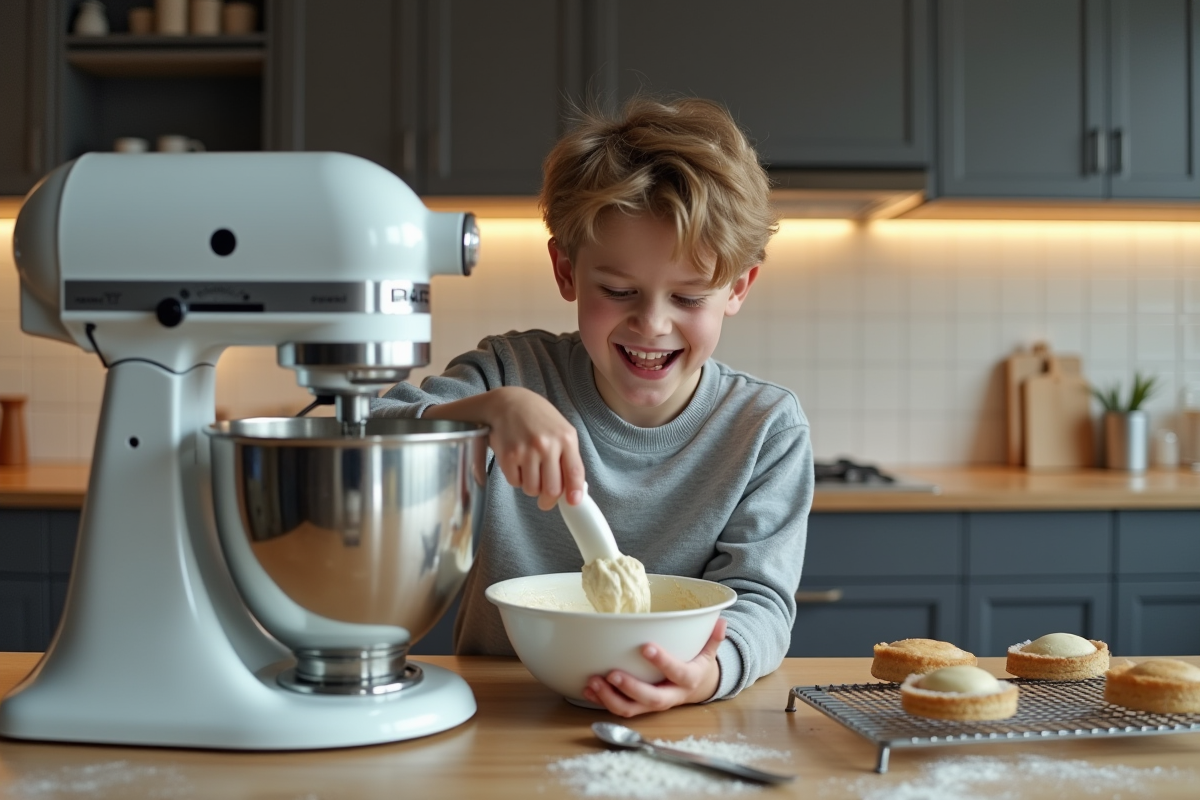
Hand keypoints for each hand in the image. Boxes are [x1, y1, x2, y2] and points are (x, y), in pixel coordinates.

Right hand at [426, 387, 585, 509]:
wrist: (509, 403)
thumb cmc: (539, 419)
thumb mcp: (562, 431)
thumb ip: (570, 457)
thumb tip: (574, 490)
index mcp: (566, 439)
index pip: (574, 473)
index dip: (574, 493)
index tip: (573, 502)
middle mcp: (547, 445)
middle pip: (552, 489)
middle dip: (548, 500)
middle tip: (546, 500)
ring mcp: (526, 451)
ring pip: (532, 489)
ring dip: (531, 487)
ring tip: (530, 472)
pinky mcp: (508, 456)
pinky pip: (515, 482)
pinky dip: (516, 479)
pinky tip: (517, 464)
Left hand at [582, 618, 725, 716]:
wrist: (696, 690)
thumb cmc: (696, 665)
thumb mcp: (708, 652)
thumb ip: (713, 638)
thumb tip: (722, 620)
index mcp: (688, 679)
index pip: (678, 672)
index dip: (663, 662)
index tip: (647, 647)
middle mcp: (670, 695)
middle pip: (652, 699)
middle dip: (631, 688)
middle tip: (612, 674)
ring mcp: (652, 704)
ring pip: (632, 709)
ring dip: (610, 698)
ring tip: (593, 682)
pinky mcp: (638, 706)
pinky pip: (620, 708)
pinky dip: (601, 700)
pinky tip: (587, 689)